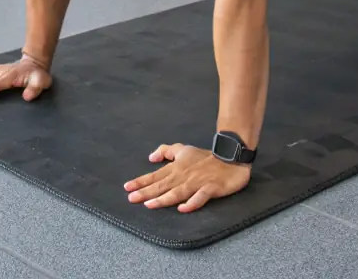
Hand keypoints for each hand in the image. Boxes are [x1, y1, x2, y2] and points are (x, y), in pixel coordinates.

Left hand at [123, 144, 251, 212]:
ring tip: (150, 205)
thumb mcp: (183, 149)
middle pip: (162, 185)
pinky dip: (192, 202)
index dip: (141, 182)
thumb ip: (166, 151)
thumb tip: (151, 158)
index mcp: (176, 167)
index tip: (127, 188)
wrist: (230, 157)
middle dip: (146, 192)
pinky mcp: (211, 188)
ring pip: (178, 192)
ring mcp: (197, 182)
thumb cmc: (205, 157)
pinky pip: (201, 197)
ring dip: (163, 199)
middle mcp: (184, 176)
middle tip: (131, 198)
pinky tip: (183, 209)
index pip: (156, 175)